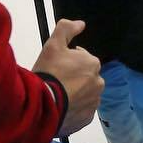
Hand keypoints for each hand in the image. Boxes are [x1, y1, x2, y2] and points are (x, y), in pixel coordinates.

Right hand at [32, 18, 102, 135]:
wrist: (42, 105)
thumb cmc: (49, 72)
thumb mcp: (53, 45)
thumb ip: (66, 29)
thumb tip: (81, 23)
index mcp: (93, 63)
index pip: (82, 59)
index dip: (67, 61)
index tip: (56, 67)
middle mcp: (99, 82)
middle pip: (85, 77)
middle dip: (73, 78)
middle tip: (55, 81)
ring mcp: (94, 102)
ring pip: (85, 94)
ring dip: (75, 93)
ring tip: (57, 96)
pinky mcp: (88, 118)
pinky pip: (82, 110)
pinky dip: (74, 109)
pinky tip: (61, 107)